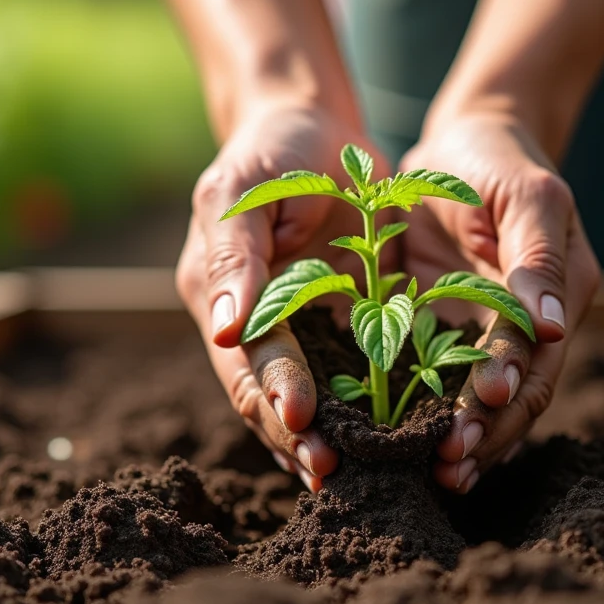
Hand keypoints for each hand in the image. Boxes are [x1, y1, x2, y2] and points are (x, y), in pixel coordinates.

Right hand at [177, 102, 377, 490]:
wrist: (317, 127)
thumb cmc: (277, 148)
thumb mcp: (246, 187)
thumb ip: (237, 254)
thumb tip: (227, 326)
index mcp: (219, 293)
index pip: (245, 357)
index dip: (272, 391)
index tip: (303, 423)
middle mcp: (251, 323)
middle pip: (267, 394)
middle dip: (296, 436)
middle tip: (332, 472)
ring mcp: (292, 328)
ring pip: (303, 397)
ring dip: (324, 438)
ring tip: (358, 477)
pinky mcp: (335, 325)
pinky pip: (346, 377)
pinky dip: (360, 412)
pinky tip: (384, 443)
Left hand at [400, 112, 600, 491]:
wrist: (466, 142)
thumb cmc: (498, 160)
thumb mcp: (527, 194)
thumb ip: (537, 257)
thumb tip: (553, 323)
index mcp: (562, 297)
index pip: (535, 358)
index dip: (507, 389)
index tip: (478, 414)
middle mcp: (531, 328)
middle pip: (515, 396)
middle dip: (485, 433)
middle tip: (448, 467)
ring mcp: (489, 334)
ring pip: (482, 402)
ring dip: (465, 441)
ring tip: (436, 478)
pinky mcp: (449, 332)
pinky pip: (441, 383)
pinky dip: (429, 416)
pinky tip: (407, 448)